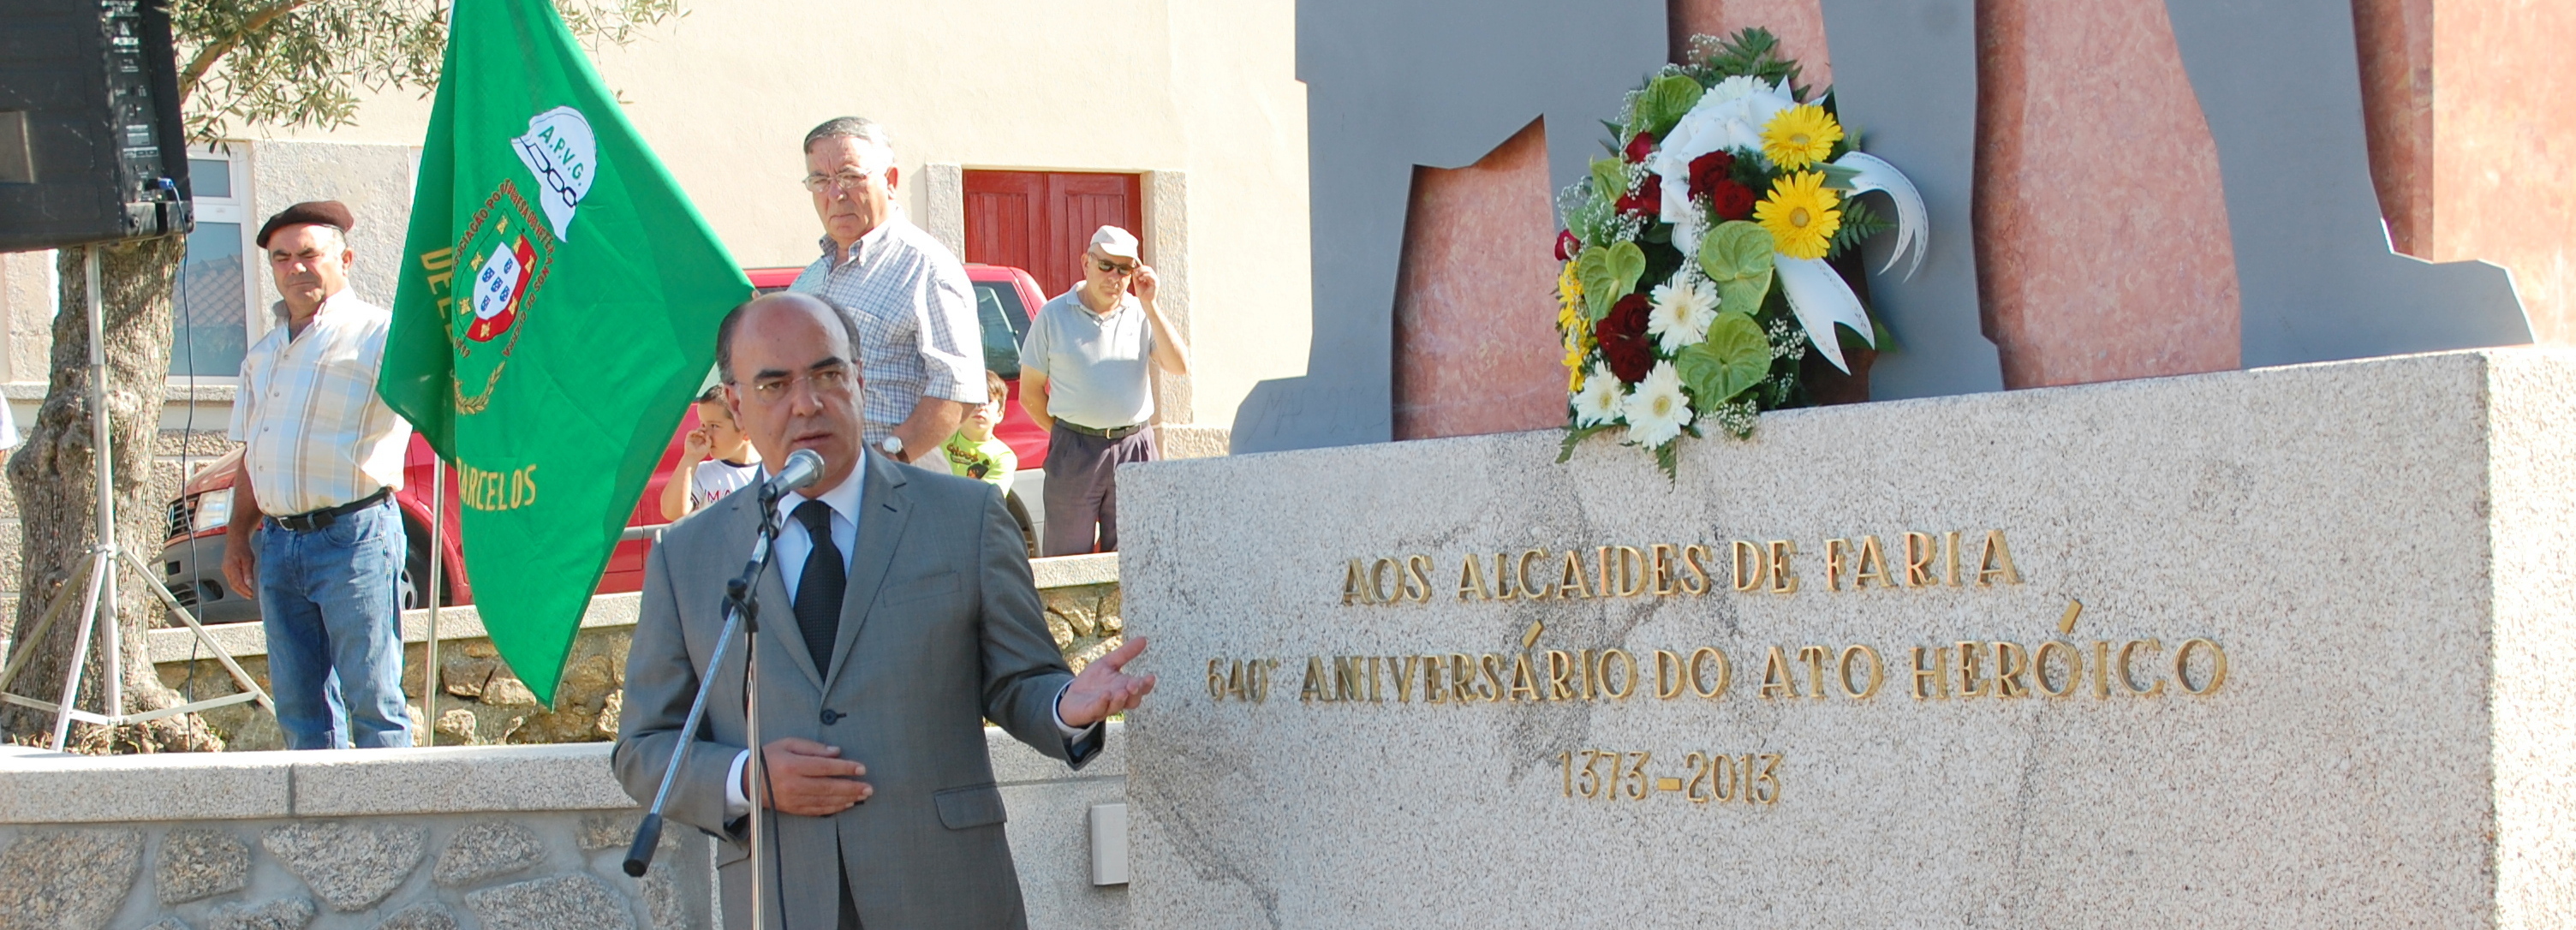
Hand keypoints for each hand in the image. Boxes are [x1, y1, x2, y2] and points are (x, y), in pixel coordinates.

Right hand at [222, 526, 257, 597]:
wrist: (236, 541)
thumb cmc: (243, 548)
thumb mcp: (249, 560)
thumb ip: (248, 573)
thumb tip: (249, 584)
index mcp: (231, 567)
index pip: (237, 582)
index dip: (244, 590)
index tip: (251, 594)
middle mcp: (226, 570)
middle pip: (233, 585)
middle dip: (242, 592)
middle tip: (250, 597)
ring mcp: (226, 570)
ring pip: (232, 583)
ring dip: (240, 590)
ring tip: (248, 594)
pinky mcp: (227, 570)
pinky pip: (232, 580)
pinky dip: (238, 585)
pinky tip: (244, 587)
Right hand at [680, 426, 711, 462]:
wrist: (693, 457)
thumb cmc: (701, 453)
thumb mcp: (708, 446)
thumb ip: (709, 440)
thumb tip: (707, 434)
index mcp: (703, 440)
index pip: (705, 433)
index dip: (707, 431)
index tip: (710, 430)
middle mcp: (698, 438)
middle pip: (700, 430)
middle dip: (703, 428)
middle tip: (706, 429)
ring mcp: (693, 438)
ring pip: (696, 430)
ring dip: (699, 430)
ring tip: (702, 433)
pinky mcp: (688, 438)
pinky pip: (690, 432)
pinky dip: (694, 431)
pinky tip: (697, 432)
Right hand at [752, 737, 872, 815]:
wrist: (748, 780)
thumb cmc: (770, 757)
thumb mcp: (788, 744)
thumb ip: (813, 747)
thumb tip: (836, 752)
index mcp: (792, 765)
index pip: (824, 767)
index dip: (845, 768)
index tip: (861, 768)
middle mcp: (793, 784)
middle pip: (828, 787)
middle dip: (851, 787)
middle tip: (869, 787)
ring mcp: (793, 799)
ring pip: (825, 801)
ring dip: (847, 799)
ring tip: (862, 795)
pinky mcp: (793, 809)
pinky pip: (817, 810)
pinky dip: (834, 808)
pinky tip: (846, 804)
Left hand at [1056, 636, 1155, 727]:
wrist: (1070, 698)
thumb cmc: (1092, 682)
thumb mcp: (1108, 663)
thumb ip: (1125, 653)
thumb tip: (1144, 639)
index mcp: (1124, 687)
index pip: (1140, 688)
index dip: (1146, 684)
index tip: (1151, 677)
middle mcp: (1117, 699)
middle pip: (1133, 701)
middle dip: (1135, 694)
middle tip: (1135, 685)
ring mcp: (1105, 707)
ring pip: (1117, 707)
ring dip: (1120, 700)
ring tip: (1122, 691)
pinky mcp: (1090, 711)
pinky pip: (1098, 710)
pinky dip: (1102, 704)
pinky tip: (1105, 695)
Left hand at [1131, 264, 1157, 302]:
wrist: (1145, 301)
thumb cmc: (1141, 293)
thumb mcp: (1137, 283)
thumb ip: (1136, 276)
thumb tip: (1134, 269)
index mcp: (1149, 277)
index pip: (1146, 268)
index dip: (1140, 268)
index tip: (1134, 271)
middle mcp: (1153, 277)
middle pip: (1148, 268)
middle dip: (1141, 269)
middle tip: (1135, 273)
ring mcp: (1155, 280)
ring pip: (1150, 271)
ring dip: (1142, 272)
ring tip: (1137, 277)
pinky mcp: (1156, 283)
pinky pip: (1152, 276)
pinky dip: (1145, 276)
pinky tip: (1140, 279)